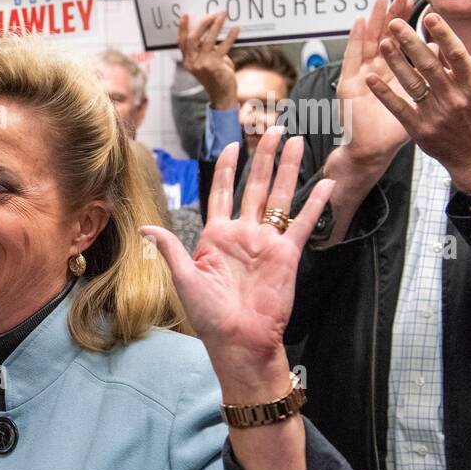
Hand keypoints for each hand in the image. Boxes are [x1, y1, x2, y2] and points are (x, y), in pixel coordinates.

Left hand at [143, 129, 334, 389]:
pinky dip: (314, 203)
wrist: (238, 340)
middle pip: (254, 186)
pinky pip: (303, 224)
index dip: (227, 168)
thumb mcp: (183, 278)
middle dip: (263, 157)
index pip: (223, 192)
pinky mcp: (287, 255)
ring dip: (287, 169)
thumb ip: (170, 247)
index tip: (233, 144)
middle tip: (274, 129)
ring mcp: (266, 243)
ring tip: (296, 141)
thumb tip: (145, 226)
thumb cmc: (208, 315)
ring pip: (279, 196)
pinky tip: (325, 182)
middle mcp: (243, 234)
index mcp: (216, 236)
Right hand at [177, 10, 238, 109]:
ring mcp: (202, 65)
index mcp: (187, 62)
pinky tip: (236, 29)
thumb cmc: (216, 76)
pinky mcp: (214, 67)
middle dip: (202, 24)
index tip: (185, 15)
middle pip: (193, 39)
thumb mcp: (206, 62)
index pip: (181, 42)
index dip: (182, 28)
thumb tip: (212, 31)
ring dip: (216, 26)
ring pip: (208, 41)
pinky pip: (222, 48)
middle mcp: (192, 63)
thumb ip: (206, 50)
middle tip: (212, 13)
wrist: (222, 95)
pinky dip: (230, 37)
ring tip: (223, 15)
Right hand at [332, 0, 414, 168]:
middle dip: (392, 15)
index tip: (417, 2)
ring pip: (368, 42)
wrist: (372, 151)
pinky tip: (358, 22)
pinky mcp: (348, 84)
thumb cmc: (393, 132)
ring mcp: (360, 76)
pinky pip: (351, 58)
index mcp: (393, 74)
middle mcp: (375, 72)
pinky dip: (354, 39)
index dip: (407, 22)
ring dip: (373, 20)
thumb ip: (429, 76)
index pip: (401, 42)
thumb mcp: (418, 100)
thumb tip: (442, 48)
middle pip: (384, 37)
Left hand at [367, 13, 470, 193]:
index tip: (429, 17)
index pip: (456, 54)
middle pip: (429, 65)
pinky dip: (384, 93)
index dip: (443, 35)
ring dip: (395, 62)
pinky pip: (398, 107)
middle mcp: (454, 97)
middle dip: (410, 43)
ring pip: (412, 83)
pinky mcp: (419, 128)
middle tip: (394, 23)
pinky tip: (370, 79)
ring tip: (382, 43)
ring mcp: (435, 113)